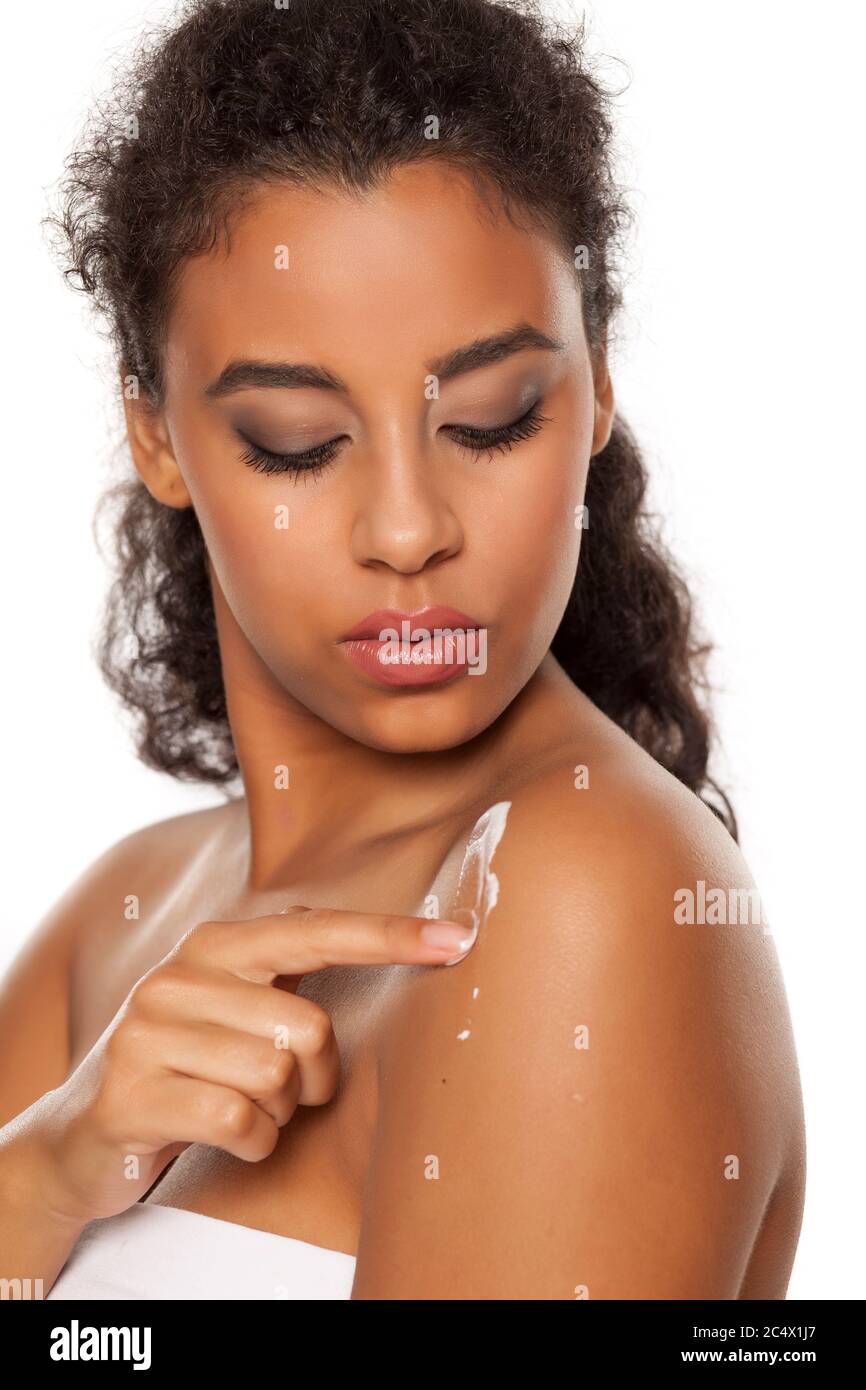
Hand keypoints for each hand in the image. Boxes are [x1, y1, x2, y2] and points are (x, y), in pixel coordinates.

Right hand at [26, 906, 471, 1224]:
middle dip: (314, 1077)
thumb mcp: (231, 1007)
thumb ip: (286, 972)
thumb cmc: (189, 1065)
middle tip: (285, 1091)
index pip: (316, 931)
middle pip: (307, 1027)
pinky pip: (239, 1124)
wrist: (85, 1133)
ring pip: (275, 1079)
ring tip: (243, 1109)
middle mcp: (177, 976)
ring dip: (278, 1113)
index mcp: (213, 946)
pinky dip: (252, 1143)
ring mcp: (146, 1033)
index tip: (458, 938)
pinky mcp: (131, 1094)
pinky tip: (226, 1137)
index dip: (388, 935)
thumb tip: (371, 931)